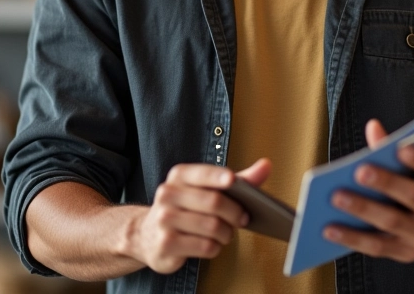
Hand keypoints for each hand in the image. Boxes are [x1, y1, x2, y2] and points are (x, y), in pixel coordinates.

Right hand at [132, 158, 270, 273]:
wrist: (147, 234)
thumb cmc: (187, 207)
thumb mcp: (208, 188)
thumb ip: (239, 179)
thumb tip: (266, 165)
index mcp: (179, 175)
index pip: (202, 173)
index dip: (219, 177)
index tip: (233, 181)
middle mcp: (168, 194)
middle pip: (213, 202)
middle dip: (234, 213)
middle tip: (242, 218)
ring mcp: (164, 220)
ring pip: (211, 226)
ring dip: (226, 233)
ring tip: (227, 233)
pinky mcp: (166, 244)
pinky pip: (203, 246)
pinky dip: (215, 248)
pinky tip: (212, 244)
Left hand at [322, 120, 413, 264]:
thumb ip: (396, 148)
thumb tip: (373, 127)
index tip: (401, 148)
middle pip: (412, 195)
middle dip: (385, 183)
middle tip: (359, 171)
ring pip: (391, 221)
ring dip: (362, 209)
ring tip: (337, 197)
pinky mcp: (404, 253)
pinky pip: (376, 246)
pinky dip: (352, 238)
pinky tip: (331, 228)